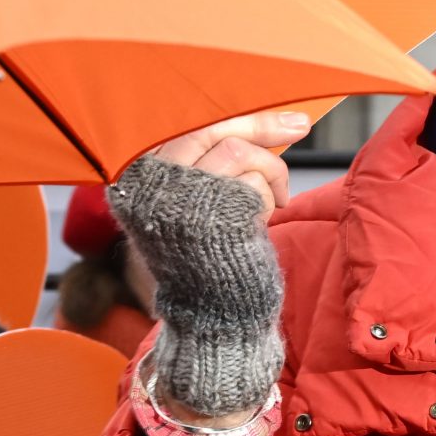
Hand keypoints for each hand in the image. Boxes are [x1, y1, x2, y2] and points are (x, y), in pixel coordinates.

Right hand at [108, 116, 295, 422]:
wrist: (216, 322)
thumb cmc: (208, 263)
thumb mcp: (190, 208)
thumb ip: (200, 166)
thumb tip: (251, 121)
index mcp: (135, 182)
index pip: (182, 127)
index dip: (230, 117)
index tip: (271, 114)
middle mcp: (149, 187)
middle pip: (210, 129)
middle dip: (261, 124)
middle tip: (301, 123)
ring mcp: (181, 200)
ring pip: (237, 150)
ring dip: (269, 170)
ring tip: (276, 199)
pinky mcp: (215, 216)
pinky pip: (254, 181)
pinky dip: (270, 196)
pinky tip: (264, 220)